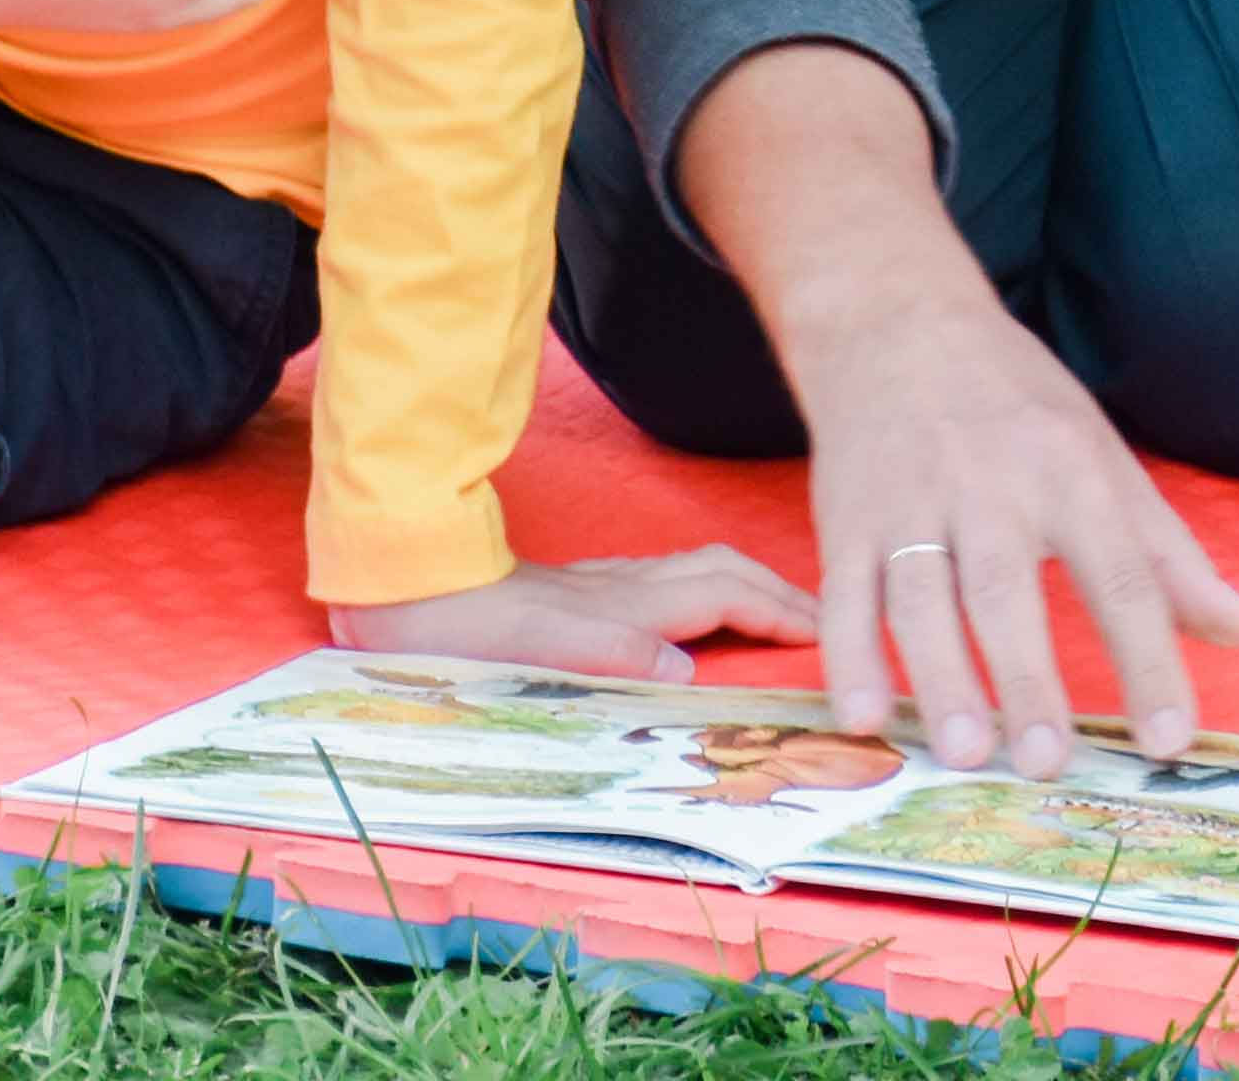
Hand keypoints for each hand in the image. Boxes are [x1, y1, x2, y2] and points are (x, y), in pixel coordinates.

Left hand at [332, 546, 811, 678]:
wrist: (398, 588)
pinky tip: (701, 617)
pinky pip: (669, 583)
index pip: (729, 596)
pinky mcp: (577, 592)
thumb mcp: (532, 645)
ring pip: (700, 571)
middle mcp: (622, 585)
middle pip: (726, 571)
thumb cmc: (459, 626)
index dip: (786, 614)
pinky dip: (711, 594)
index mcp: (624, 600)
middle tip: (832, 626)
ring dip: (752, 590)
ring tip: (785, 621)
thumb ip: (611, 649)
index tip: (840, 637)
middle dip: (784, 594)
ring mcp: (600, 584)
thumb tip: (687, 667)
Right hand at [789, 283, 1238, 775]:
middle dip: (1027, 678)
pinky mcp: (848, 518)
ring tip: (963, 754)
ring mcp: (912, 502)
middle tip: (1046, 763)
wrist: (900, 324)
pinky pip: (843, 593)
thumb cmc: (1020, 409)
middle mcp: (991, 486)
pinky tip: (862, 715)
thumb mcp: (1107, 462)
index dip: (1150, 659)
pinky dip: (847, 656)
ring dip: (940, 678)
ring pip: (922, 597)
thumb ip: (1171, 560)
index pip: (1122, 575)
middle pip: (1009, 589)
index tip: (1170, 740)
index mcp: (1072, 474)